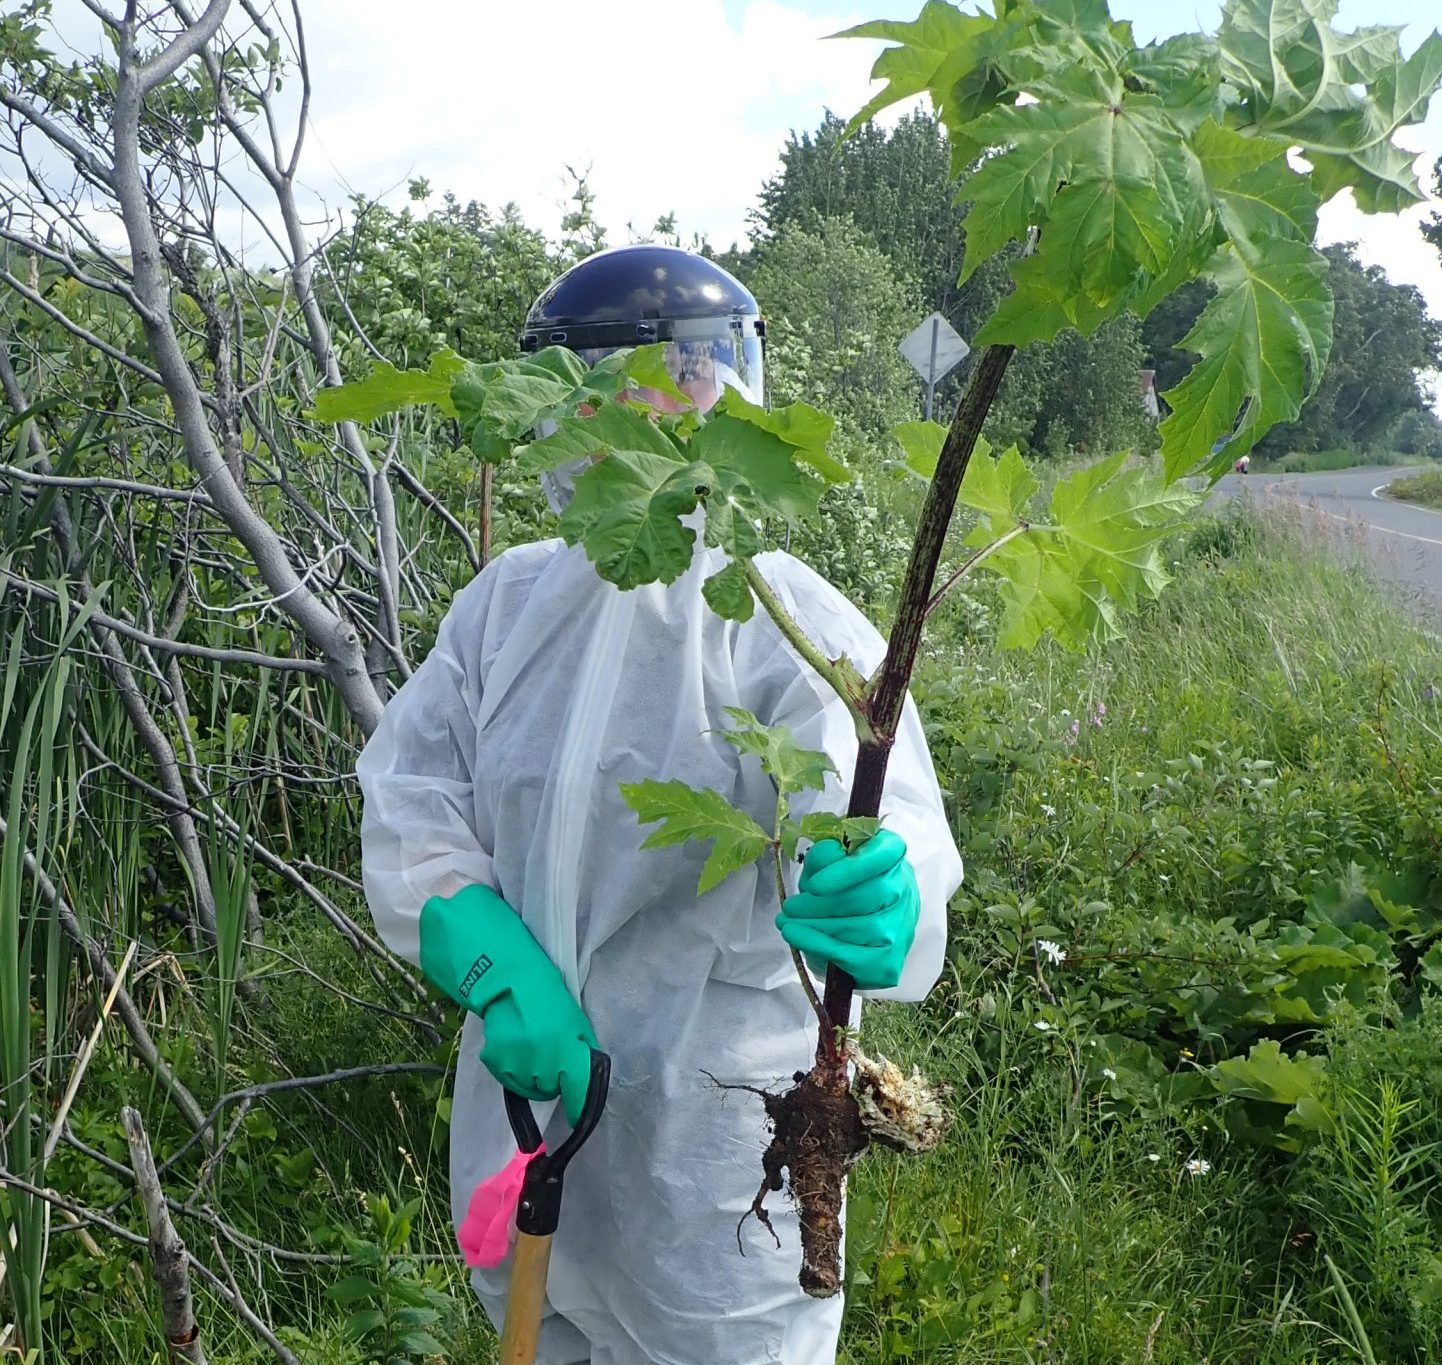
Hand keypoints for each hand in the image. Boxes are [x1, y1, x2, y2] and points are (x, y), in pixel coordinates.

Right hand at [478, 990, 596, 1125]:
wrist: (510, 983)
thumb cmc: (551, 1001)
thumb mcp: (578, 1024)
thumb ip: (583, 1054)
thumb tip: (587, 1081)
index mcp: (568, 1053)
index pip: (578, 1094)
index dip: (579, 1109)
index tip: (578, 1117)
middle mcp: (542, 1066)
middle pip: (551, 1090)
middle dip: (554, 1077)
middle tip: (550, 1052)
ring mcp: (516, 1067)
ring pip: (530, 1088)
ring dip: (533, 1076)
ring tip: (531, 1047)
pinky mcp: (495, 1064)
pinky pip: (510, 1080)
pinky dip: (514, 1070)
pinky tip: (515, 1048)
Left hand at [775, 830, 920, 991]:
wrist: (860, 930)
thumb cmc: (842, 887)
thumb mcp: (829, 862)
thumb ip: (824, 857)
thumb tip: (824, 856)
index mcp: (890, 853)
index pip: (879, 857)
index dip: (847, 871)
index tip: (814, 885)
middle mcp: (903, 889)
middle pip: (866, 898)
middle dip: (820, 905)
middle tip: (790, 908)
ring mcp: (900, 927)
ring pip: (859, 927)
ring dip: (814, 926)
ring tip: (786, 922)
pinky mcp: (888, 960)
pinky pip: (851, 953)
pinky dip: (818, 944)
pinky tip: (795, 935)